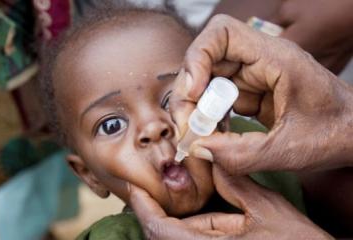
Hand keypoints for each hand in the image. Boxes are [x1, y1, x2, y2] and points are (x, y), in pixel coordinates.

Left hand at [129, 165, 331, 238]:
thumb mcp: (265, 208)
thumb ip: (234, 183)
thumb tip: (210, 156)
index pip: (161, 230)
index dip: (144, 208)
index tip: (135, 187)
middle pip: (161, 234)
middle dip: (151, 210)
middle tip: (147, 185)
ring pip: (172, 237)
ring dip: (163, 216)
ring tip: (161, 192)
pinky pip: (187, 238)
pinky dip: (180, 222)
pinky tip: (186, 208)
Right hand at [171, 14, 352, 174]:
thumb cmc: (337, 134)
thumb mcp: (289, 150)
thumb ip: (241, 155)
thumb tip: (199, 148)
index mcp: (276, 58)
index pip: (222, 34)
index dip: (198, 57)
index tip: (194, 91)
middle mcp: (262, 61)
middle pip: (208, 61)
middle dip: (191, 93)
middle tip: (188, 126)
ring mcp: (256, 77)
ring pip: (211, 82)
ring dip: (200, 108)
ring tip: (200, 135)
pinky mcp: (253, 94)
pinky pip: (222, 100)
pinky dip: (212, 117)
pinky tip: (215, 136)